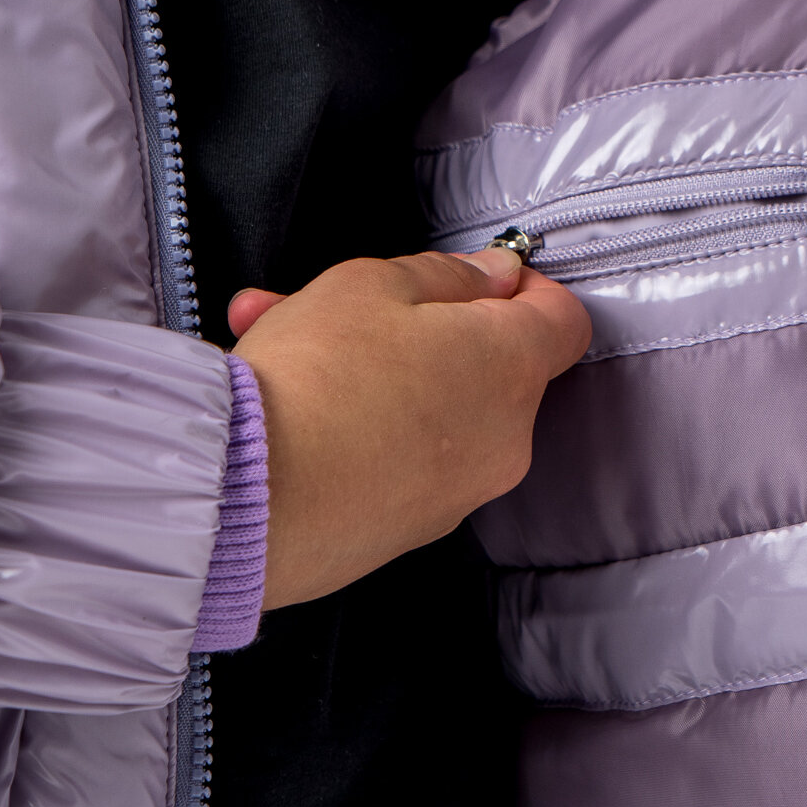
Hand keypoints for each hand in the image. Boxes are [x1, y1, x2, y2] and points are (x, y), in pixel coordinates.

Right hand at [230, 249, 590, 610]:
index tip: (479, 276)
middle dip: (418, 328)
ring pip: (430, 412)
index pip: (563, 321)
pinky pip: (398, 460)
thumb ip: (447, 274)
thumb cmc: (311, 381)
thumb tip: (492, 277)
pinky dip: (358, 427)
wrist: (244, 495)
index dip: (525, 289)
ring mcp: (457, 496)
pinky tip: (289, 403)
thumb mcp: (373, 284)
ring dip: (372, 372)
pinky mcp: (408, 533)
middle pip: (485, 368)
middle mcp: (502, 442)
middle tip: (347, 303)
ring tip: (282, 339)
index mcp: (510, 370)